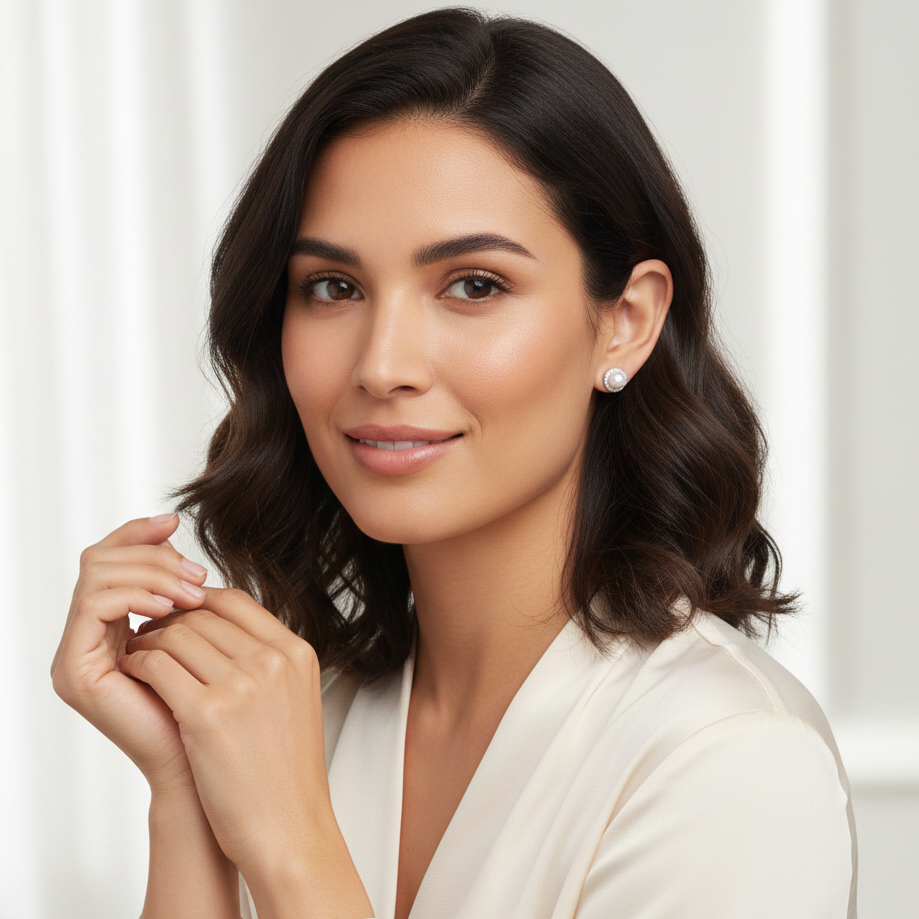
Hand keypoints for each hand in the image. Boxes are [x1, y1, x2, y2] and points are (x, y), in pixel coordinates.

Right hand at [51, 514, 211, 791]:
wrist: (208, 770)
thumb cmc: (215, 710)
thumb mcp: (203, 637)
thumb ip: (185, 599)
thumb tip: (187, 551)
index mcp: (114, 627)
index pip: (112, 559)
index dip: (139, 534)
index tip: (175, 522)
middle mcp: (87, 639)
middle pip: (100, 558)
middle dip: (152, 555)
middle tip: (195, 573)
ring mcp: (76, 655)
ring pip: (97, 573)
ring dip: (150, 572)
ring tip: (191, 591)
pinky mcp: (74, 670)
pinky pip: (95, 604)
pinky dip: (135, 594)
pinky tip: (172, 607)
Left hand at [118, 587, 332, 877]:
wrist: (289, 827)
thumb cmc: (285, 771)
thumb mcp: (293, 698)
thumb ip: (267, 660)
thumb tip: (223, 631)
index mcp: (295, 653)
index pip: (237, 601)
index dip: (199, 601)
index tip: (178, 614)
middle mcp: (272, 661)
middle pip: (203, 615)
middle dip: (169, 620)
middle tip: (148, 633)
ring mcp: (242, 685)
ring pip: (177, 635)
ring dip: (149, 640)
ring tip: (138, 654)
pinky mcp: (207, 714)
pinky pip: (158, 666)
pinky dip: (139, 664)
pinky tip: (134, 674)